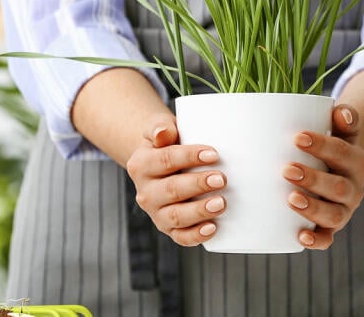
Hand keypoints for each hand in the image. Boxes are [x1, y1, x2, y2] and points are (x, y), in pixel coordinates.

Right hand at [125, 114, 226, 245]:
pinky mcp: (168, 228)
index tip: (214, 154)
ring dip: (199, 211)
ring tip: (221, 203)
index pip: (165, 161)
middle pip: (171, 190)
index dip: (189, 157)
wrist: (162, 162)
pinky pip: (180, 236)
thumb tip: (162, 134)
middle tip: (222, 179)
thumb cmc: (168, 143)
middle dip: (198, 185)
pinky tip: (213, 228)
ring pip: (176, 216)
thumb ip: (160, 128)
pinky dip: (196, 235)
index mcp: (141, 165)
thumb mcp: (159, 128)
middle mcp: (145, 192)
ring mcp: (156, 212)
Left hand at [282, 104, 363, 249]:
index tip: (297, 138)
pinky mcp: (331, 228)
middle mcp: (353, 188)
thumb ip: (343, 118)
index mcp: (356, 161)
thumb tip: (341, 111)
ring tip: (291, 199)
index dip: (321, 145)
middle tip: (287, 169)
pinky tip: (300, 237)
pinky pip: (327, 239)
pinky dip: (316, 241)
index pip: (341, 152)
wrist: (338, 169)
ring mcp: (343, 210)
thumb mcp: (340, 130)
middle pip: (337, 187)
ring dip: (313, 208)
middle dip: (313, 179)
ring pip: (334, 215)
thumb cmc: (329, 146)